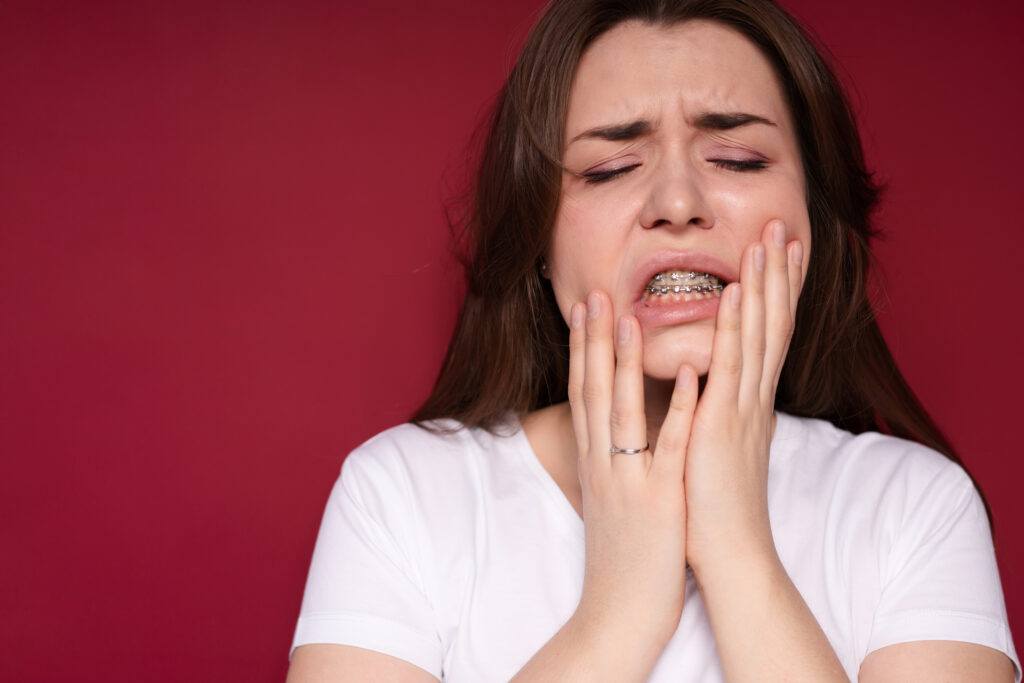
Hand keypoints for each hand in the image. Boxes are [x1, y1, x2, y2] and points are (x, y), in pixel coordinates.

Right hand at [566, 289, 698, 645]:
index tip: (583, 308)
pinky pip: (668, 447)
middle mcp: (603, 464)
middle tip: (592, 293)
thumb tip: (615, 432)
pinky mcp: (658, 500)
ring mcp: (628, 480)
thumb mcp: (607, 499)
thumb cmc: (620, 556)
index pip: (580, 393)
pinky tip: (685, 376)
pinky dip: (676, 409)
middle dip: (591, 341)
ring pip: (621, 410)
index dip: (581, 349)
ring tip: (629, 315)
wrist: (619, 613)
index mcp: (593, 462)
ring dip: (624, 361)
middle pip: (591, 391)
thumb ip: (610, 462)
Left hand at [682, 219, 804, 573]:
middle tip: (782, 224)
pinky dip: (732, 332)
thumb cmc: (713, 501)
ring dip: (761, 287)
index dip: (776, 289)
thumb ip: (716, 406)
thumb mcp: (716, 442)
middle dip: (776, 273)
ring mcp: (743, 411)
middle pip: (771, 323)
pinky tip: (733, 296)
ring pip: (757, 337)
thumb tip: (707, 377)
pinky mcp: (723, 428)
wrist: (727, 553)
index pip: (768, 333)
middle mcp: (754, 399)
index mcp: (750, 401)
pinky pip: (728, 371)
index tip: (781, 249)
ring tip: (766, 240)